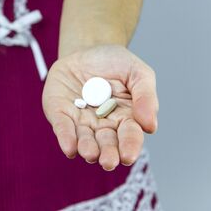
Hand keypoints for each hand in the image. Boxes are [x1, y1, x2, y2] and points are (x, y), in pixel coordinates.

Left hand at [42, 44, 157, 169]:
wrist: (86, 49)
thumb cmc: (115, 63)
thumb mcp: (137, 72)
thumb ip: (146, 96)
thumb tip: (150, 126)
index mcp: (125, 118)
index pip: (130, 136)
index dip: (130, 146)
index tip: (128, 155)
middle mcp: (103, 125)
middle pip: (107, 143)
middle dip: (107, 154)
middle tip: (108, 161)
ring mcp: (80, 121)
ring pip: (84, 140)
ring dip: (87, 148)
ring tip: (90, 153)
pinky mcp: (60, 113)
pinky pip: (63, 127)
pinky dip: (66, 137)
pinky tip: (69, 147)